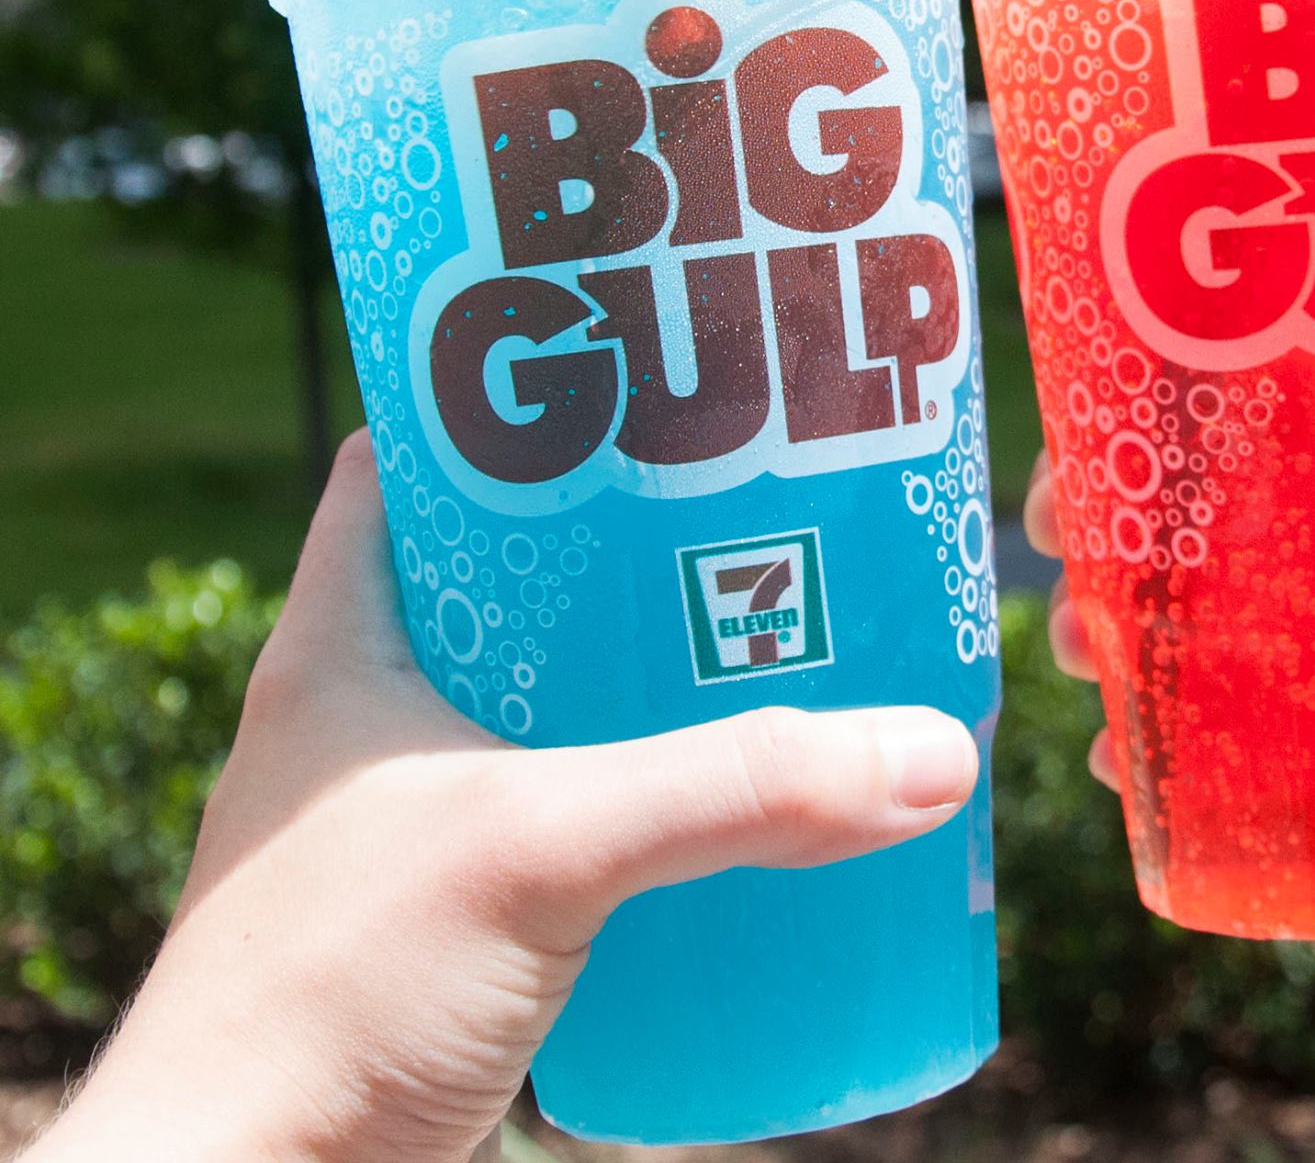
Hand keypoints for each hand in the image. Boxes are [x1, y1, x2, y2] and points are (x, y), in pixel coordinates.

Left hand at [32, 434, 979, 1162]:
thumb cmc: (324, 1001)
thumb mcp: (544, 851)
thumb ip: (739, 790)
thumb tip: (929, 751)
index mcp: (345, 644)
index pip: (415, 461)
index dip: (516, 403)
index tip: (640, 373)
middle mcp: (372, 716)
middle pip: (514, 580)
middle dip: (632, 545)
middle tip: (756, 503)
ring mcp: (410, 820)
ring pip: (550, 702)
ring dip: (649, 677)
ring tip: (775, 635)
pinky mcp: (453, 917)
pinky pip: (568, 812)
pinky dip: (644, 793)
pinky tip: (731, 799)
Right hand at [1028, 322, 1314, 816]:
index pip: (1220, 373)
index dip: (1132, 383)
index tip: (1084, 411)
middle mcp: (1308, 503)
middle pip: (1164, 494)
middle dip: (1087, 513)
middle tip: (1058, 534)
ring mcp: (1311, 612)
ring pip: (1170, 609)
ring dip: (1102, 625)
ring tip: (1083, 650)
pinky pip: (1221, 727)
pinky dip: (1162, 751)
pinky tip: (1126, 768)